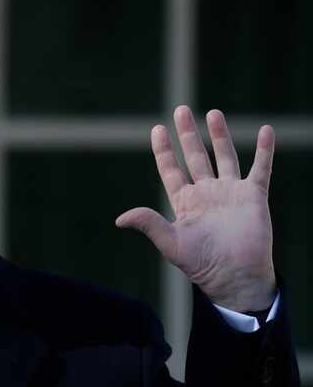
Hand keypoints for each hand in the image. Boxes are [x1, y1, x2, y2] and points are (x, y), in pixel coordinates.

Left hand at [116, 105, 275, 311]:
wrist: (235, 277)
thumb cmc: (202, 264)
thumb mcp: (170, 243)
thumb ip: (149, 224)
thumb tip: (120, 219)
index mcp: (185, 202)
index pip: (171, 169)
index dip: (164, 150)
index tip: (156, 129)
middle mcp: (206, 193)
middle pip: (195, 156)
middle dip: (187, 134)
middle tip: (180, 110)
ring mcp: (230, 192)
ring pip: (224, 156)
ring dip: (219, 135)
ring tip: (212, 113)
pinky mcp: (253, 196)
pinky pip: (260, 168)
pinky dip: (265, 150)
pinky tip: (266, 130)